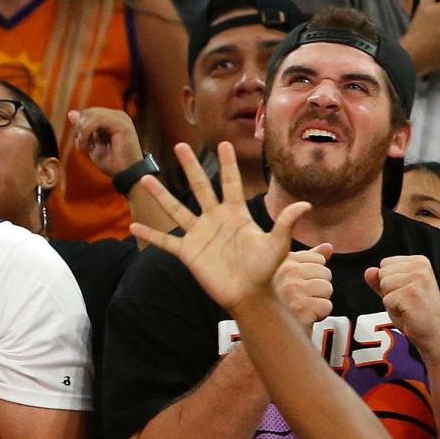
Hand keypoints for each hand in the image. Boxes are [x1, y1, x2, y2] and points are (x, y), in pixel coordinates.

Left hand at [68, 107, 143, 176]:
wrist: (127, 174)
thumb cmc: (113, 162)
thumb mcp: (93, 144)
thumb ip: (83, 129)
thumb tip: (71, 113)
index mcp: (113, 119)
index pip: (89, 113)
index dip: (80, 125)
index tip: (79, 143)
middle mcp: (118, 115)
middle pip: (90, 112)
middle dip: (80, 127)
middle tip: (81, 144)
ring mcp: (120, 118)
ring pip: (92, 114)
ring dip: (83, 130)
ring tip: (83, 145)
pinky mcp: (121, 124)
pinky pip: (97, 120)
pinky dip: (86, 131)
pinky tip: (85, 144)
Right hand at [130, 141, 310, 312]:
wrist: (249, 295)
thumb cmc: (265, 270)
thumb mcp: (277, 244)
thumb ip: (286, 223)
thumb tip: (305, 204)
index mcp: (235, 214)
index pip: (229, 183)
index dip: (226, 164)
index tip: (222, 143)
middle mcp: (214, 219)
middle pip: (199, 187)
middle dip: (190, 166)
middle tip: (180, 146)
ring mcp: (199, 234)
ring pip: (177, 209)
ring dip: (161, 194)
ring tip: (146, 179)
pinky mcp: (188, 252)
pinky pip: (166, 241)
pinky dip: (150, 234)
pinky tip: (134, 226)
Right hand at [273, 243, 333, 327]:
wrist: (268, 329)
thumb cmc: (279, 302)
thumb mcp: (290, 274)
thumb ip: (309, 259)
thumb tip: (328, 247)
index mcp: (283, 260)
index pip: (317, 259)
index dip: (313, 274)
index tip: (298, 284)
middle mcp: (286, 272)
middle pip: (325, 273)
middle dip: (318, 288)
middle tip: (300, 297)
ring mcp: (293, 289)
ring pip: (327, 289)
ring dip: (319, 301)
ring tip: (302, 306)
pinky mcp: (301, 307)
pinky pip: (326, 306)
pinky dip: (319, 314)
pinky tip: (304, 316)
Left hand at [364, 256, 439, 355]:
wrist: (434, 335)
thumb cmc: (416, 314)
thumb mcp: (396, 293)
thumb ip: (381, 280)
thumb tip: (369, 271)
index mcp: (420, 262)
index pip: (385, 263)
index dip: (390, 283)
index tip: (406, 293)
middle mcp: (421, 267)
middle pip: (382, 272)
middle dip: (388, 290)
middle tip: (406, 302)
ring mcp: (418, 278)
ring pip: (383, 284)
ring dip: (391, 300)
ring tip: (407, 307)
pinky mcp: (412, 292)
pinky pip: (386, 299)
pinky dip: (393, 310)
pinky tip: (408, 313)